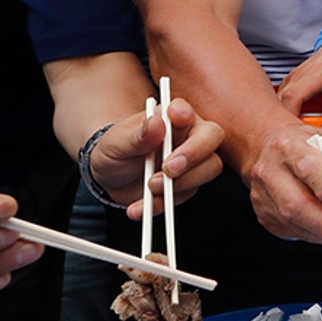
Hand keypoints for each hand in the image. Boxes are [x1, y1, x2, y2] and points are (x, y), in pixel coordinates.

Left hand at [87, 97, 225, 217]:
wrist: (111, 177)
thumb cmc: (115, 151)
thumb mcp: (116, 142)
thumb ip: (137, 135)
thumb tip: (157, 123)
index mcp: (171, 119)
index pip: (188, 112)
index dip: (185, 115)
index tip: (174, 118)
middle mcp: (188, 137)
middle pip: (210, 141)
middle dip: (192, 155)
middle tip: (168, 169)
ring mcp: (192, 162)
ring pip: (208, 169)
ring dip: (180, 183)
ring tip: (150, 188)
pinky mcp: (187, 185)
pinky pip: (185, 196)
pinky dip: (161, 205)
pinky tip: (140, 207)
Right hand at [243, 124, 321, 248]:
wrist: (274, 154)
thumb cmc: (305, 147)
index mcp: (289, 146)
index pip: (308, 168)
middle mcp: (270, 171)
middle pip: (297, 205)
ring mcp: (264, 196)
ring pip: (295, 223)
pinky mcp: (265, 216)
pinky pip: (294, 232)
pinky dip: (319, 237)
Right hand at [277, 39, 321, 133]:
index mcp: (314, 76)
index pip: (292, 99)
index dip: (292, 119)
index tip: (301, 135)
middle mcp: (298, 76)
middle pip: (280, 104)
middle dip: (290, 123)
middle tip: (306, 136)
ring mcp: (291, 78)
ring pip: (278, 103)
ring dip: (289, 117)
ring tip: (306, 126)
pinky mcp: (290, 82)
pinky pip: (281, 100)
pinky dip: (289, 111)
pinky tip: (302, 118)